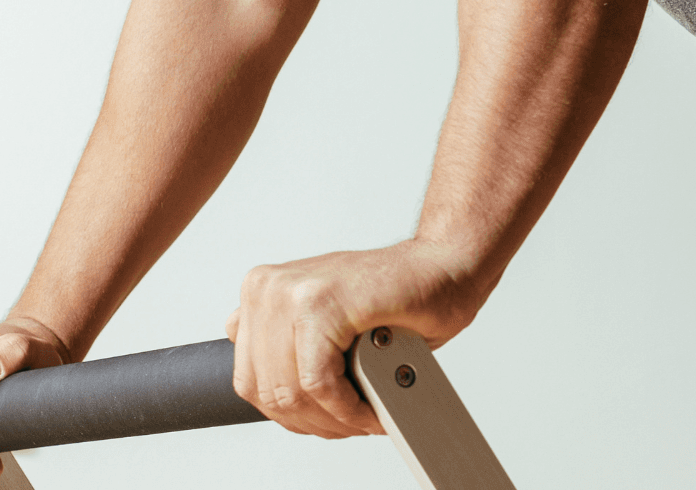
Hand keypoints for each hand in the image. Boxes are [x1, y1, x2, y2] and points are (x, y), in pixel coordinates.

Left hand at [228, 239, 483, 438]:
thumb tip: (261, 387)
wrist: (445, 269)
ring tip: (364, 419)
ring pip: (290, 391)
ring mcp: (292, 291)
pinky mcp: (322, 303)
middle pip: (267, 390)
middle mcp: (268, 287)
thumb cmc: (396, 298)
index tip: (324, 421)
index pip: (249, 378)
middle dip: (313, 422)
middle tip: (352, 425)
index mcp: (261, 291)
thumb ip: (284, 341)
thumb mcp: (323, 321)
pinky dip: (347, 408)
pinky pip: (319, 382)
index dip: (290, 413)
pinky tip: (370, 408)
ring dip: (333, 419)